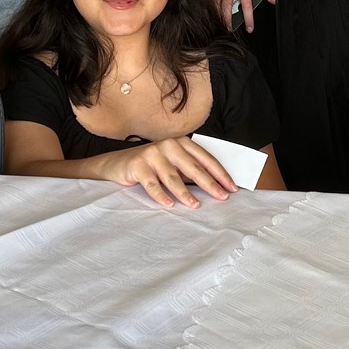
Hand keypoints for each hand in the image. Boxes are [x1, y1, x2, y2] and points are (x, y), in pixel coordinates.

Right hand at [98, 136, 235, 206]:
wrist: (117, 164)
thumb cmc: (151, 166)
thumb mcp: (173, 164)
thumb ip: (190, 171)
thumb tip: (215, 187)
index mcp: (182, 143)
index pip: (205, 159)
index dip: (220, 174)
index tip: (232, 188)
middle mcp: (169, 145)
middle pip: (193, 167)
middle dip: (209, 183)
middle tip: (222, 197)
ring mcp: (153, 154)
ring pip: (173, 177)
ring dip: (185, 193)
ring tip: (195, 205)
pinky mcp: (138, 165)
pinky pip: (152, 184)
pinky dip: (161, 195)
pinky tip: (169, 205)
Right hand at [207, 0, 276, 32]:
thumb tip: (273, 0)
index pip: (246, 7)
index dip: (248, 20)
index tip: (249, 29)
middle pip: (227, 10)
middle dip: (228, 22)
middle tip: (231, 29)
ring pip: (218, 6)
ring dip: (220, 16)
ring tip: (224, 22)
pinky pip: (211, 0)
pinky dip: (214, 7)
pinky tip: (217, 11)